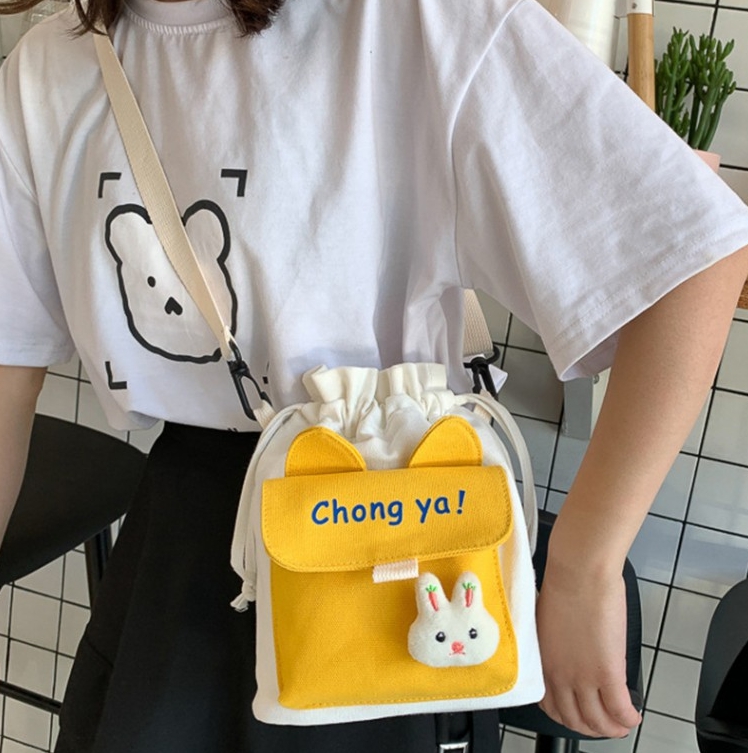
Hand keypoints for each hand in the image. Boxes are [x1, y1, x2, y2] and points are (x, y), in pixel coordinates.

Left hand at [536, 563, 641, 737]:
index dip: (567, 717)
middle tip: (604, 725)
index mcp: (543, 661)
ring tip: (622, 724)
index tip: (578, 715)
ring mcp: (583, 676)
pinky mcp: (607, 672)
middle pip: (575, 720)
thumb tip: (566, 651)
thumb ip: (555, 646)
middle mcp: (560, 674)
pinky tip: (634, 715)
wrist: (579, 573)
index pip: (551, 705)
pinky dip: (629, 719)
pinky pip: (620, 710)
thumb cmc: (564, 586)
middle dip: (591, 728)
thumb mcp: (548, 623)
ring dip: (612, 729)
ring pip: (598, 721)